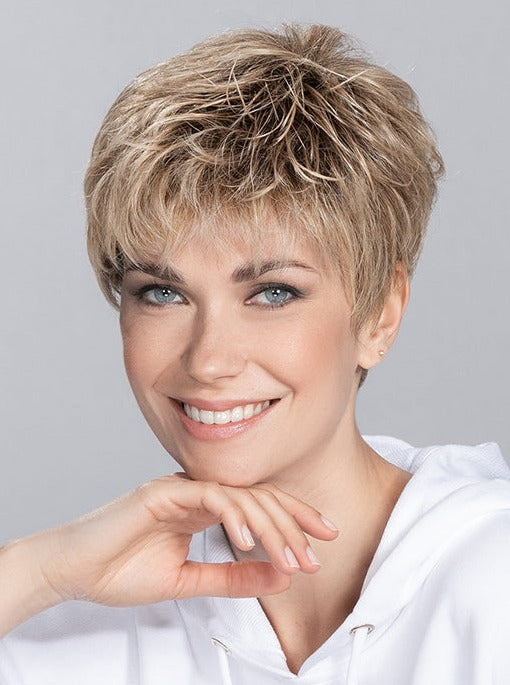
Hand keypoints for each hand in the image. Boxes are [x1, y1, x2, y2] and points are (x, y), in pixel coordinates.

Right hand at [37, 474, 338, 605]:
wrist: (73, 570)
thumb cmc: (120, 571)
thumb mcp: (188, 581)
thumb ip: (233, 576)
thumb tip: (280, 575)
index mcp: (203, 507)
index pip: (258, 505)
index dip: (292, 519)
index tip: (322, 540)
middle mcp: (197, 492)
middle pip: (258, 495)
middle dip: (294, 520)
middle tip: (319, 549)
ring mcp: (180, 487)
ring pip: (240, 494)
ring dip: (270, 525)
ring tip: (291, 556)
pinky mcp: (162, 491)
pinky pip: (209, 495)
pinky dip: (234, 515)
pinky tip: (250, 539)